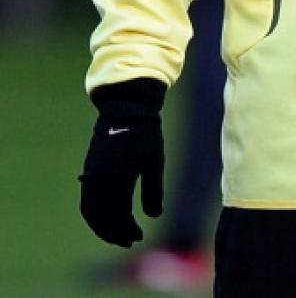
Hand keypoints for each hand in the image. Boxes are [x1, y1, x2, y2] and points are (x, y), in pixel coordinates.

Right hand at [79, 78, 166, 246]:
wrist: (125, 108)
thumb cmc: (145, 133)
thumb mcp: (154, 160)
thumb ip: (153, 189)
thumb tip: (154, 216)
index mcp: (117, 177)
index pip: (118, 215)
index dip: (127, 230)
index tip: (138, 237)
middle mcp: (99, 179)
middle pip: (101, 217)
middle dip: (113, 233)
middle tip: (128, 241)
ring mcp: (91, 174)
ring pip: (90, 211)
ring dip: (102, 226)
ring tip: (117, 234)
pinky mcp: (89, 169)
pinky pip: (86, 200)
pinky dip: (94, 214)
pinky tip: (107, 217)